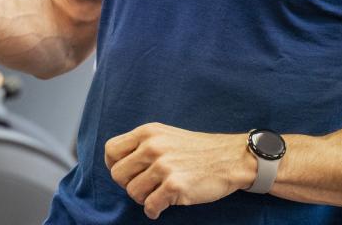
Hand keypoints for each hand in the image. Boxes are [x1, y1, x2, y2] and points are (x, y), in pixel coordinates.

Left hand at [105, 123, 255, 219]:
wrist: (231, 159)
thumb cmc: (197, 150)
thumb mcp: (166, 136)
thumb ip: (142, 145)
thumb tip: (117, 164)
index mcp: (148, 132)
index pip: (111, 150)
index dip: (115, 165)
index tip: (128, 173)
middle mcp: (153, 146)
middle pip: (117, 175)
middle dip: (129, 185)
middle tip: (146, 185)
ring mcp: (164, 166)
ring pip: (132, 193)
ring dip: (144, 198)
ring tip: (159, 192)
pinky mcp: (174, 185)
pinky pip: (149, 206)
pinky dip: (155, 210)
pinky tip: (165, 204)